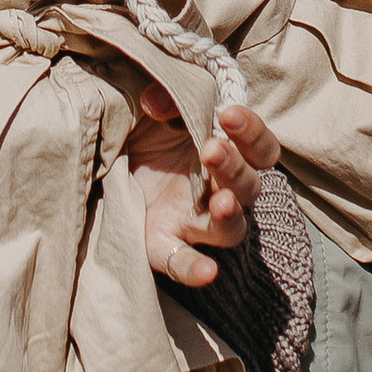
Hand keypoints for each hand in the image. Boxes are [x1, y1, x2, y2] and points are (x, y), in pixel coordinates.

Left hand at [125, 87, 279, 290]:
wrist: (110, 162)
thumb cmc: (149, 132)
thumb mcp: (156, 106)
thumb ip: (166, 98)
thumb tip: (154, 103)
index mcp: (229, 154)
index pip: (261, 148)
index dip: (252, 131)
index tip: (229, 113)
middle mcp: (220, 190)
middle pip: (248, 187)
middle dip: (233, 167)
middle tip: (211, 148)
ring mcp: (193, 220)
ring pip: (229, 228)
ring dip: (228, 215)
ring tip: (220, 202)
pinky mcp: (162, 242)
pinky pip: (182, 263)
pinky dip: (195, 268)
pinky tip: (207, 272)